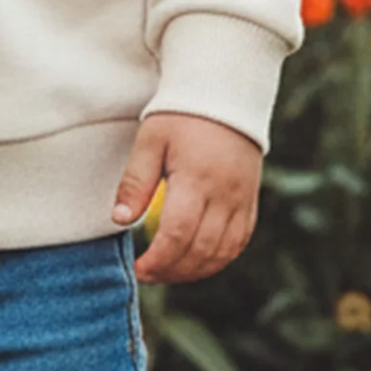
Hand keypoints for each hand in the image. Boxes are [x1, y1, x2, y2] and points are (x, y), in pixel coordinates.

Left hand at [110, 110, 261, 283]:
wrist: (224, 96)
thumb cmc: (180, 117)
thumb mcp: (150, 142)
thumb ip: (135, 182)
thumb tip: (119, 220)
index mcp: (196, 179)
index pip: (177, 234)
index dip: (157, 260)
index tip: (139, 269)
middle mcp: (224, 195)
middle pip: (201, 250)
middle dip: (172, 271)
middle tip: (148, 275)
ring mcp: (242, 201)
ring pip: (223, 252)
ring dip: (195, 271)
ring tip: (167, 272)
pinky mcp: (250, 202)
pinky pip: (238, 243)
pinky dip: (218, 260)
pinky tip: (196, 262)